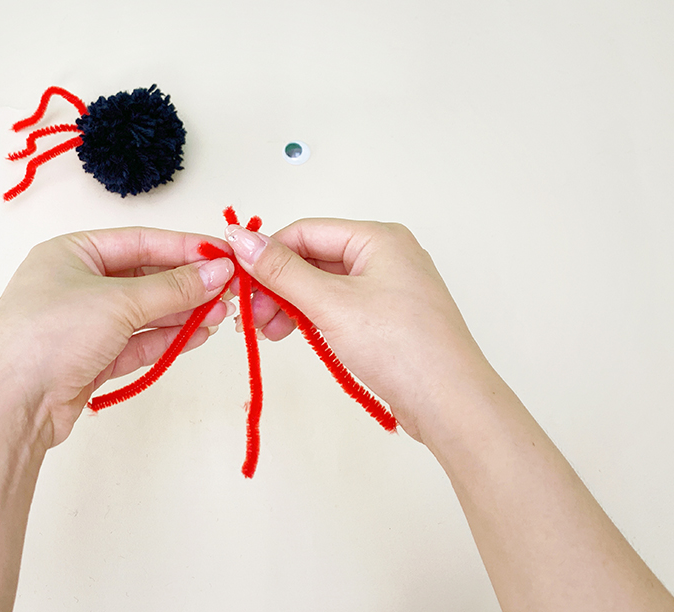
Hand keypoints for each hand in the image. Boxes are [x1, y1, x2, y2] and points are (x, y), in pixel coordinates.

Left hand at [0, 227, 234, 447]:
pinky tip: (198, 335)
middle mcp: (75, 284)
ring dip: (182, 313)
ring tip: (221, 315)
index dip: (184, 248)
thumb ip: (173, 288)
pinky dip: (166, 339)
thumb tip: (219, 271)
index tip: (225, 255)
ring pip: (143, 313)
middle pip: (143, 278)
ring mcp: (82, 324)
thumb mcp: (118, 302)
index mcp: (71, 253)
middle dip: (187, 285)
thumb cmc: (50, 335)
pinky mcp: (90, 360)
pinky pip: (136, 343)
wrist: (9, 405)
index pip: (139, 242)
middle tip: (229, 290)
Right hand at [225, 218, 493, 442]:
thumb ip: (282, 271)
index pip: (305, 232)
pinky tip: (293, 335)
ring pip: (322, 285)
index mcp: (378, 238)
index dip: (266, 255)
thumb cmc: (402, 348)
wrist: (450, 404)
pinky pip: (337, 306)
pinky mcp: (386, 319)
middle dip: (276, 285)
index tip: (237, 283)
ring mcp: (387, 288)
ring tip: (269, 332)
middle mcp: (385, 256)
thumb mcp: (331, 304)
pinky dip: (311, 318)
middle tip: (251, 317)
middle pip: (312, 258)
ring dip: (289, 305)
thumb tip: (241, 239)